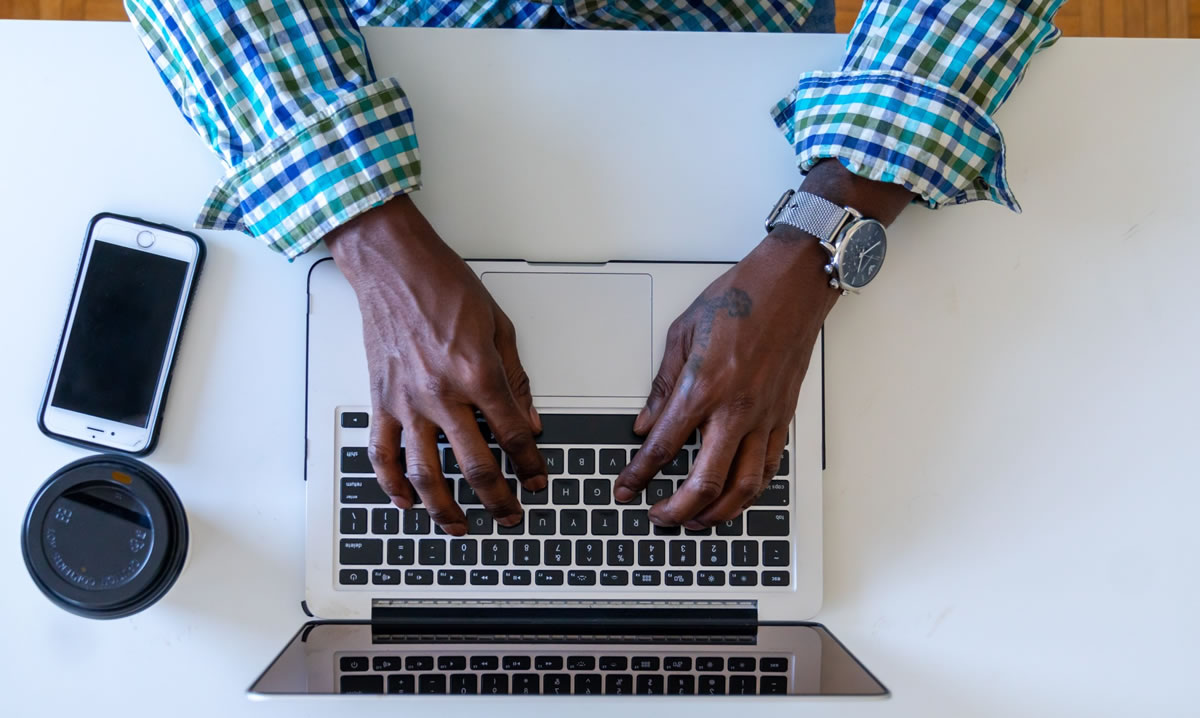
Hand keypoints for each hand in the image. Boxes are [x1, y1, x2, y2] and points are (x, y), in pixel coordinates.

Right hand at [325, 196, 546, 535]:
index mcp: (478, 374)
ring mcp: (407, 402)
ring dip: (444, 508)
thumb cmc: (444, 286)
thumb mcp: (500, 327)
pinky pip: (382, 453)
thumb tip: (531, 420)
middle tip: (508, 514)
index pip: (514, 436)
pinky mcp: (380, 400)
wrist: (393, 265)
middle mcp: (442, 394)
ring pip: (425, 473)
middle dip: (497, 499)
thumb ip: (517, 380)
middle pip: (475, 466)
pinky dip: (392, 484)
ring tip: (459, 526)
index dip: (530, 466)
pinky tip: (405, 500)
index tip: (537, 481)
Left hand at [611, 234, 835, 527]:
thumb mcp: (683, 333)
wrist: (792, 286)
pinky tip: (735, 497)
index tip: (626, 489)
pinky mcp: (782, 417)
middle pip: (705, 481)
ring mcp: (764, 417)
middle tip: (659, 517)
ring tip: (696, 521)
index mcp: (703, 387)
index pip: (663, 447)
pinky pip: (768, 468)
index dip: (639, 475)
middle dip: (677, 509)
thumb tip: (645, 423)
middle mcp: (735, 409)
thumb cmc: (741, 298)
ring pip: (743, 486)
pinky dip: (750, 492)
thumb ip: (663, 386)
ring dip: (717, 513)